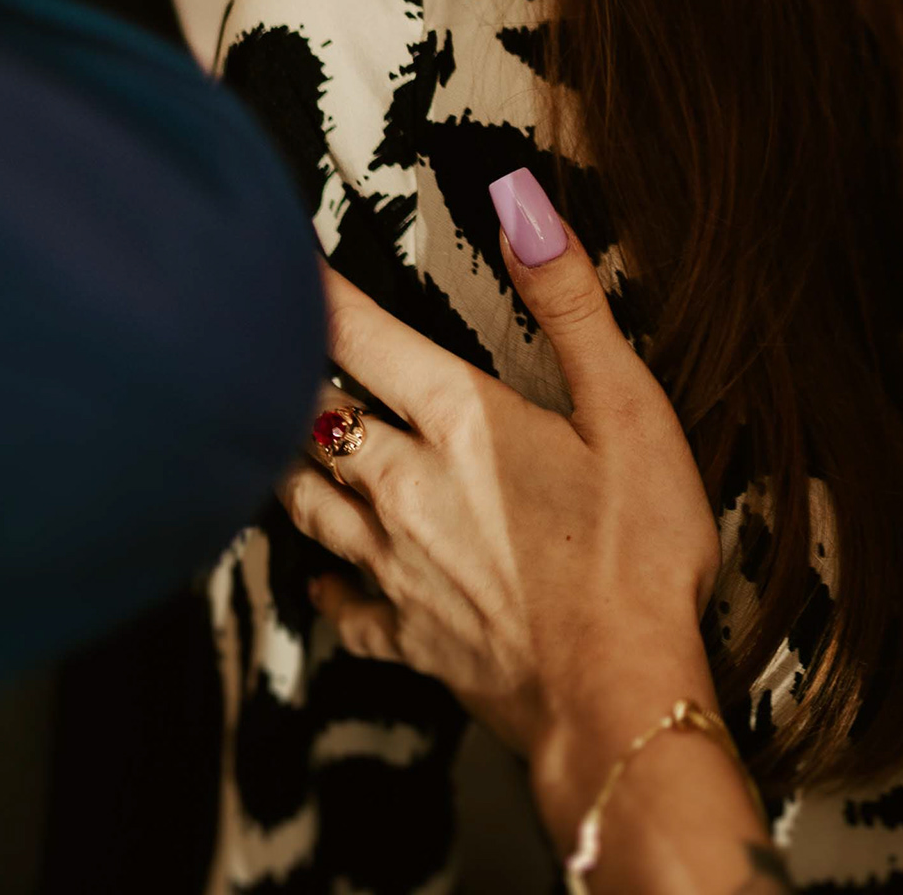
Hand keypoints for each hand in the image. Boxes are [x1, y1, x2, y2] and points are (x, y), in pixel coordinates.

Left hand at [283, 168, 723, 788]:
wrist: (616, 697)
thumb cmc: (639, 552)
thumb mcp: (629, 408)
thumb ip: (569, 303)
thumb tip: (520, 205)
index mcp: (462, 421)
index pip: (361, 336)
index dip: (315, 291)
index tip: (278, 255)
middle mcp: (406, 488)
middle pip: (314, 420)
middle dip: (289, 379)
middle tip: (264, 346)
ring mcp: (396, 567)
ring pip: (307, 504)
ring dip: (292, 466)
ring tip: (281, 438)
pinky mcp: (404, 636)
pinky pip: (337, 601)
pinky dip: (325, 578)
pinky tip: (327, 572)